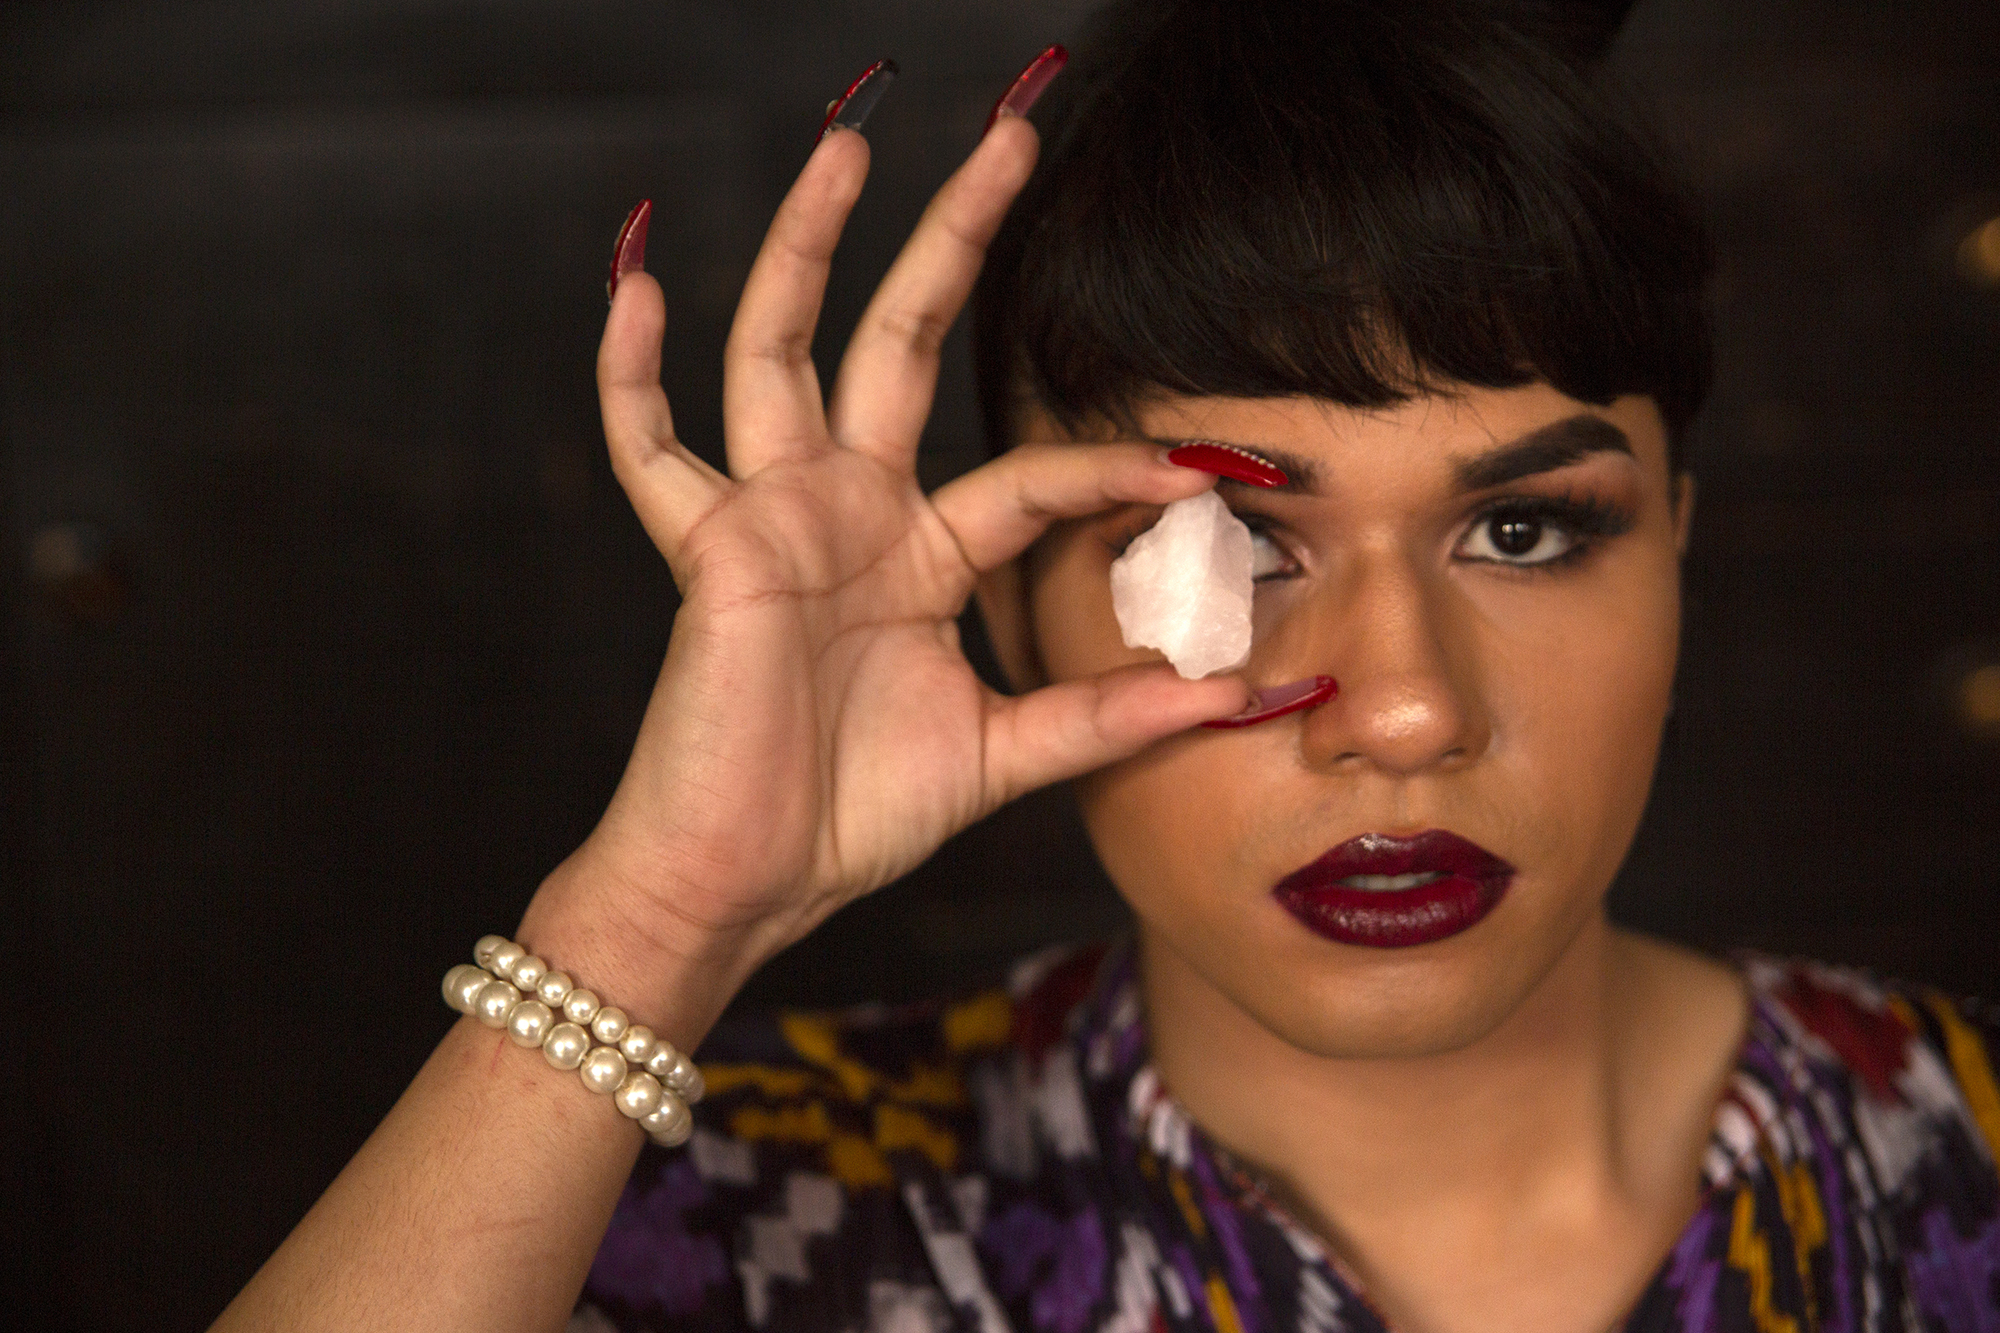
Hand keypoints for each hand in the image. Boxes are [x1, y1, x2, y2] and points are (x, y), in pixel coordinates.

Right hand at [527, 119, 1246, 1003]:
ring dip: (811, 246)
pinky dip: (632, 370)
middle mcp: (849, 513)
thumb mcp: (1004, 755)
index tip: (1206, 467)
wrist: (745, 885)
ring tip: (848, 143)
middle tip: (1012, 137)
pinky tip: (639, 276)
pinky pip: (652, 449)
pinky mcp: (711, 552)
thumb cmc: (849, 820)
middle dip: (955, 238)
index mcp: (919, 556)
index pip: (1030, 477)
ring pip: (783, 350)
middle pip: (903, 342)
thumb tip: (1241, 695)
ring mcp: (775, 520)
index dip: (1113, 467)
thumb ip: (1108, 718)